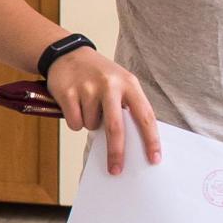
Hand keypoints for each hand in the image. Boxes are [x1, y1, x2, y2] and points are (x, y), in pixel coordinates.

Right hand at [45, 48, 161, 173]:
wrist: (68, 53)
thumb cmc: (99, 75)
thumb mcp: (120, 83)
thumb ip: (128, 107)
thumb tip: (132, 143)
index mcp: (129, 84)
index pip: (145, 116)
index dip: (151, 139)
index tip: (154, 159)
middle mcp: (110, 84)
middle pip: (116, 127)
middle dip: (116, 152)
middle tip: (117, 170)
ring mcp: (88, 88)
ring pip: (92, 125)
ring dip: (90, 123)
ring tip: (87, 105)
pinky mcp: (68, 92)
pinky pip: (75, 123)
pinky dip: (75, 120)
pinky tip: (74, 105)